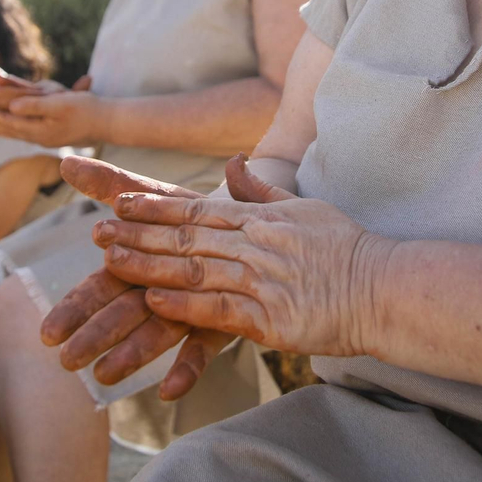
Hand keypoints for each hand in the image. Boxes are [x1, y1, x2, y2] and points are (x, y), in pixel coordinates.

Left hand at [0, 75, 103, 147]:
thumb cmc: (86, 110)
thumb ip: (34, 106)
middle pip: (8, 129)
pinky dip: (12, 129)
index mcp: (38, 130)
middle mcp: (38, 137)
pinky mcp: (50, 135)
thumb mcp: (60, 104)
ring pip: (14, 132)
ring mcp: (44, 138)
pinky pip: (24, 132)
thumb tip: (11, 106)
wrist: (107, 123)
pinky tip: (10, 128)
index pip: (8, 122)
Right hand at [41, 156, 260, 400]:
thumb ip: (111, 183)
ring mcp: (187, 311)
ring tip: (104, 377)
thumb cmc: (192, 214)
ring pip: (155, 335)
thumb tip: (66, 161)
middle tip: (67, 361)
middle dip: (93, 337)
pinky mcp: (219, 324)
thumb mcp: (153, 194)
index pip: (98, 287)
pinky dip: (187, 369)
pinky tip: (171, 391)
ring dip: (129, 356)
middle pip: (120, 315)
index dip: (73, 308)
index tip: (47, 332)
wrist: (247, 224)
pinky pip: (203, 350)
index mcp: (138, 263)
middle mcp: (158, 291)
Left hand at [88, 155, 392, 357]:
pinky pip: (218, 309)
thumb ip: (263, 189)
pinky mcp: (270, 318)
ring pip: (194, 269)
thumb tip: (233, 164)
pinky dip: (184, 305)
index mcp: (261, 219)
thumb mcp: (305, 206)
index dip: (154, 209)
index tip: (119, 204)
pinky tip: (154, 302)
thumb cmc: (348, 249)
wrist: (385, 288)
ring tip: (110, 263)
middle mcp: (256, 244)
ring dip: (149, 266)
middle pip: (186, 237)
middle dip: (138, 234)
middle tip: (97, 232)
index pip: (197, 209)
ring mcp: (262, 280)